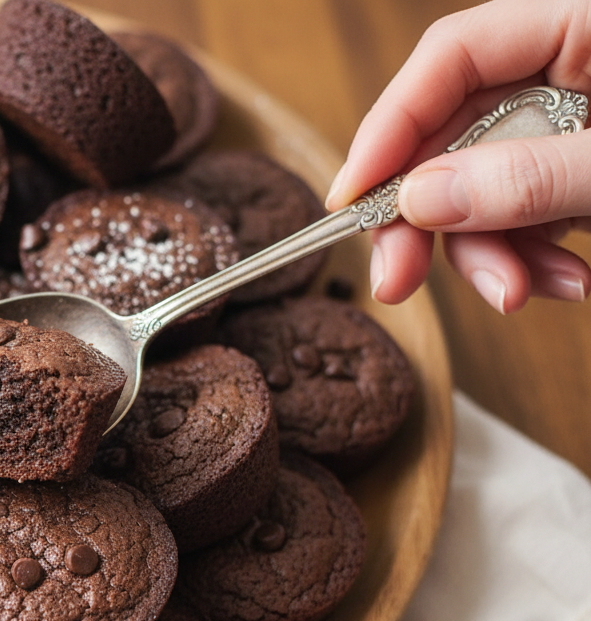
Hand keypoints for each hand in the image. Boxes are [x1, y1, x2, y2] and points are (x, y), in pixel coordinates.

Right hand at [325, 0, 590, 312]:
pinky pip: (524, 215)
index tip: (352, 198)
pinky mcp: (579, 174)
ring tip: (520, 293)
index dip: (392, 125)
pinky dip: (530, 258)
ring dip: (489, 254)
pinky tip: (568, 281)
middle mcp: (565, 70)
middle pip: (453, 134)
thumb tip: (419, 200)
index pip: (452, 56)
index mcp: (581, 24)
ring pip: (482, 189)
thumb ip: (531, 177)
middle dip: (430, 218)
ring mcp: (572, 125)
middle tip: (397, 278)